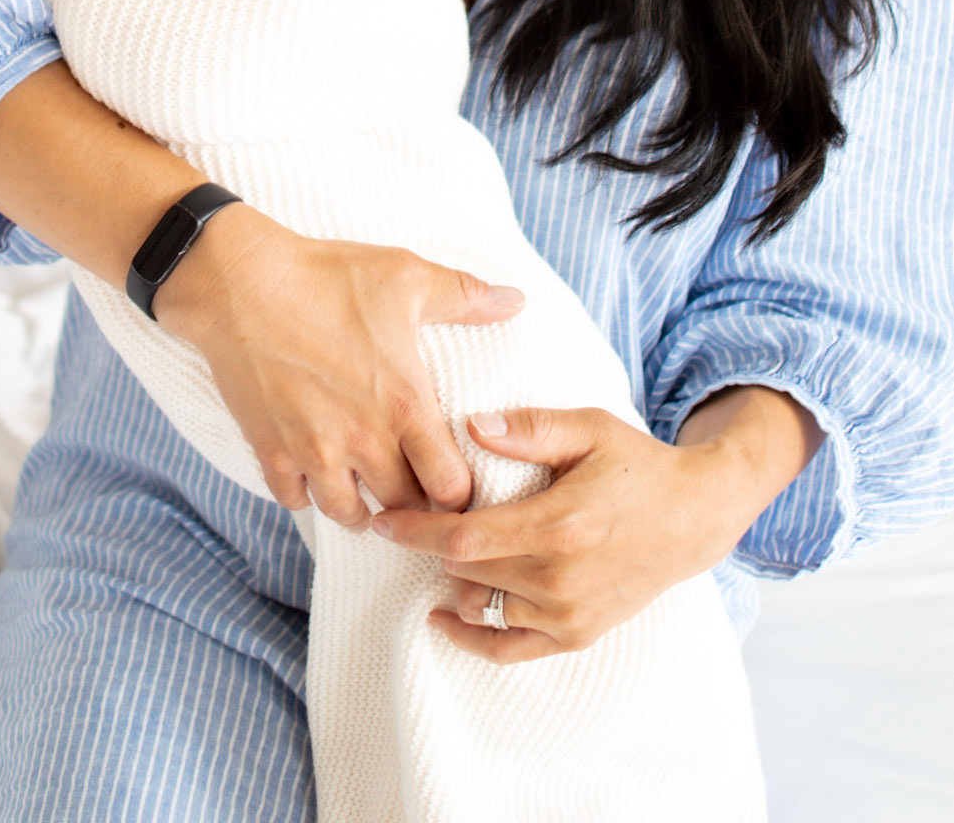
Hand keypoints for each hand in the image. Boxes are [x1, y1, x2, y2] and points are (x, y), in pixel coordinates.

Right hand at [156, 204, 524, 524]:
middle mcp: (362, 440)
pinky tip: (316, 471)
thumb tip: (516, 302)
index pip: (450, 488)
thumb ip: (465, 297)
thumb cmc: (327, 276)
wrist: (240, 282)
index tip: (458, 482)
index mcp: (404, 405)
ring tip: (369, 488)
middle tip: (417, 490)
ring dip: (363, 507)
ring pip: (348, 515)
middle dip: (415, 505)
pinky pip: (295, 501)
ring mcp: (312, 452)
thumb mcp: (405, 276)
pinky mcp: (270, 451)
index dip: (461, 494)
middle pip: (404, 510)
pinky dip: (308, 493)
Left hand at [370, 405, 769, 662]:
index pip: (465, 539)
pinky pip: (510, 649)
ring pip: (481, 607)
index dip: (416, 531)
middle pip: (466, 573)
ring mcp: (568, 614)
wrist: (693, 517)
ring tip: (437, 549)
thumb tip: (470, 426)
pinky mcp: (577, 634)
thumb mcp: (589, 428)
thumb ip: (529, 428)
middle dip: (429, 547)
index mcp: (559, 526)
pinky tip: (444, 616)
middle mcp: (560, 579)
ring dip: (452, 580)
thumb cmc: (636, 464)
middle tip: (405, 519)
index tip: (381, 520)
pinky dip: (472, 637)